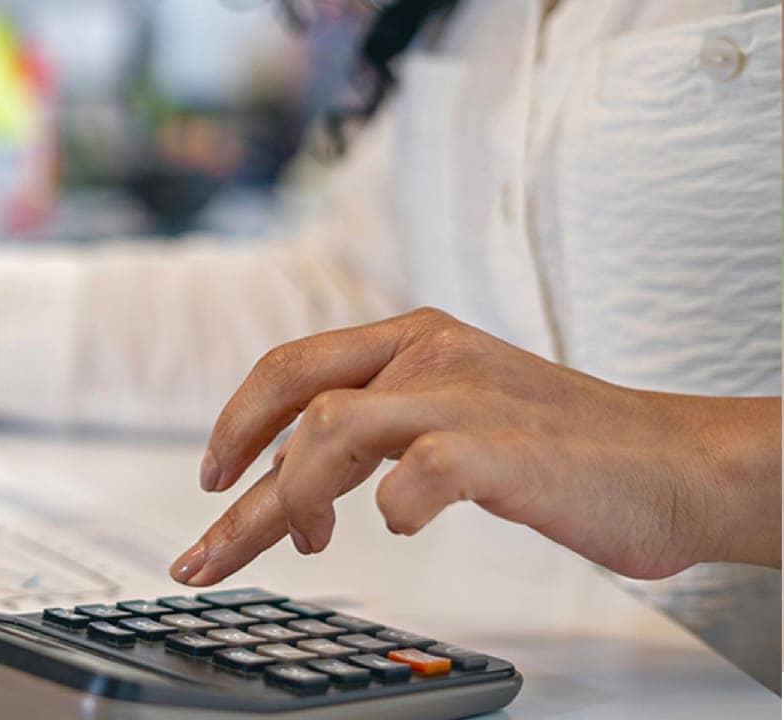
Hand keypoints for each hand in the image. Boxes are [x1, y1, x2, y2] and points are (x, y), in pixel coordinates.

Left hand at [172, 307, 780, 584]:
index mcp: (414, 338)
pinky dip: (393, 509)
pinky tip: (404, 527)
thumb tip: (297, 476)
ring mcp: (466, 396)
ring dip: (295, 498)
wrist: (680, 464)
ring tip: (309, 545)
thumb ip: (381, 425)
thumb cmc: (564, 450)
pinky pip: (417, 474)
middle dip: (235, 467)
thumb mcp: (456, 411)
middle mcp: (430, 353)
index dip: (238, 419)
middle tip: (206, 536)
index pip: (293, 366)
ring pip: (331, 430)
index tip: (213, 473)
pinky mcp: (506, 448)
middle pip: (293, 396)